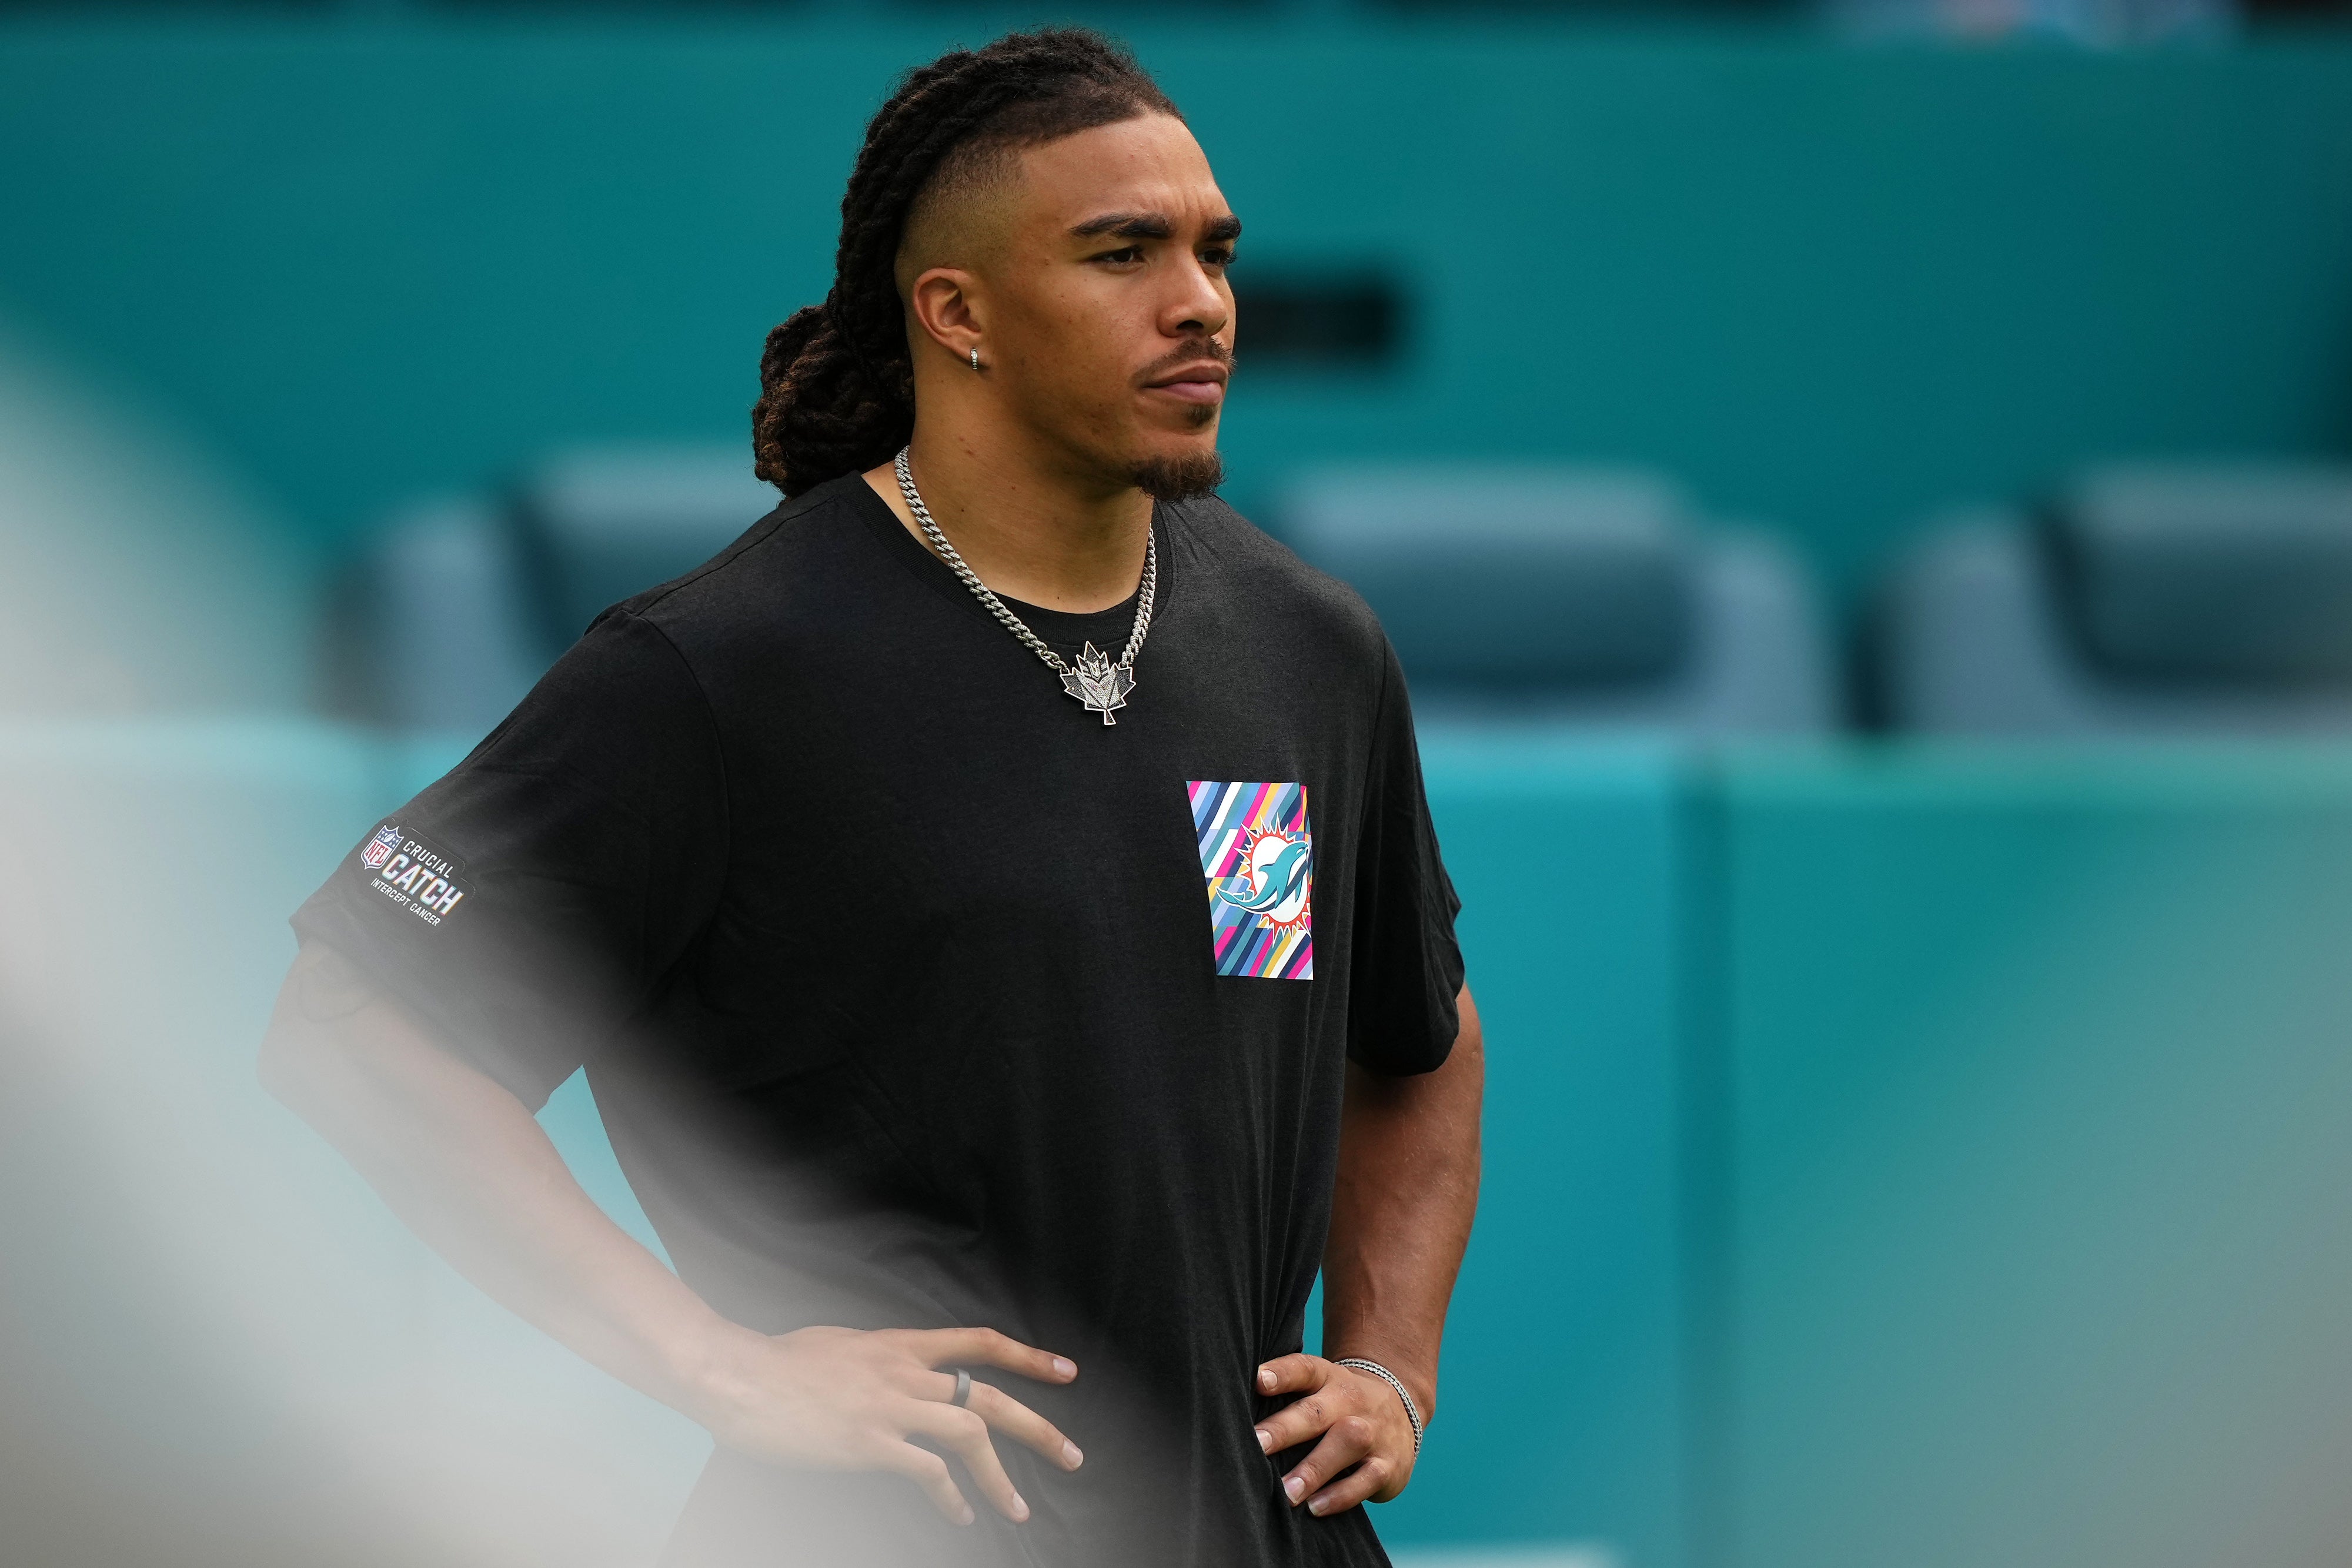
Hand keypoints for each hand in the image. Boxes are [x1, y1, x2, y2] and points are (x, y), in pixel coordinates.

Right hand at [683, 1323, 1082, 1524]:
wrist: (739, 1375)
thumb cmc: (780, 1361)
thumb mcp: (844, 1344)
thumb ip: (879, 1359)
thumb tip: (895, 1371)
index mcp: (901, 1344)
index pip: (980, 1342)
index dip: (1028, 1356)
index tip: (1066, 1371)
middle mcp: (905, 1372)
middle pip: (989, 1396)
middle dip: (1038, 1427)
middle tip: (1072, 1456)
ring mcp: (889, 1408)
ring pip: (968, 1435)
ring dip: (1000, 1477)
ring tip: (1018, 1509)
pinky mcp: (869, 1443)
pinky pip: (927, 1472)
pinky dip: (950, 1497)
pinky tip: (959, 1516)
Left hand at [1251, 1353, 1419, 1516]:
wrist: (1403, 1412)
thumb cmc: (1337, 1406)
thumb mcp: (1320, 1391)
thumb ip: (1286, 1401)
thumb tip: (1231, 1421)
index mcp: (1328, 1378)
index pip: (1304, 1369)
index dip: (1281, 1373)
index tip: (1258, 1380)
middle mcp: (1351, 1400)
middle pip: (1317, 1411)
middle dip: (1286, 1428)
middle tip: (1256, 1444)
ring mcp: (1374, 1431)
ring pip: (1348, 1441)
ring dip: (1314, 1468)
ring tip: (1286, 1492)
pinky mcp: (1389, 1464)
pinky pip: (1368, 1478)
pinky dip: (1341, 1495)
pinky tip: (1315, 1507)